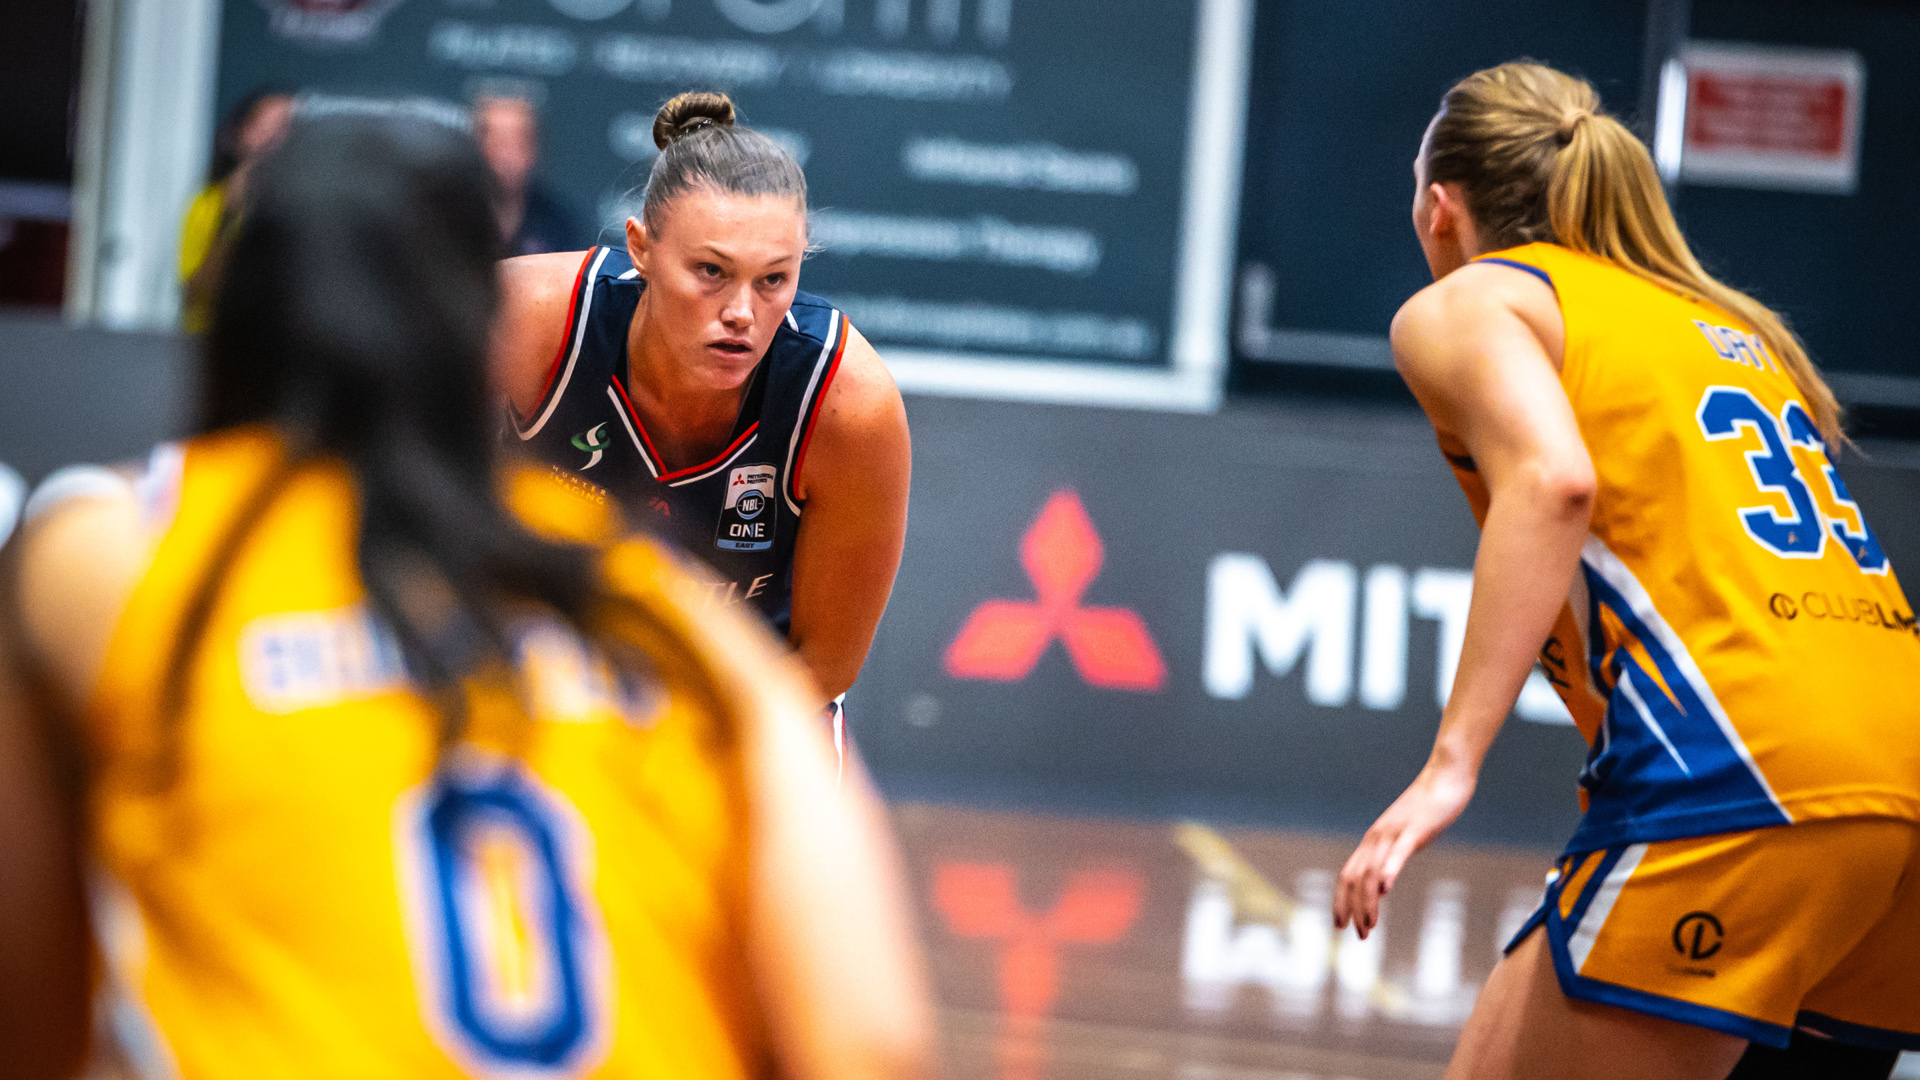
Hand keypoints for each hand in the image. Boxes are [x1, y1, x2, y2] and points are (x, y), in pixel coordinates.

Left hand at [1333, 762, 1475, 937]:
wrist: (1445, 778)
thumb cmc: (1428, 810)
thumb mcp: (1405, 838)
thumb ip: (1392, 858)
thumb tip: (1382, 885)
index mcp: (1373, 841)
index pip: (1347, 875)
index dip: (1341, 901)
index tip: (1341, 925)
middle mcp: (1376, 837)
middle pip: (1353, 877)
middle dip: (1351, 909)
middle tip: (1358, 936)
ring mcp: (1393, 833)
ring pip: (1371, 871)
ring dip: (1368, 902)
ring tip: (1369, 926)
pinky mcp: (1414, 829)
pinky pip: (1397, 852)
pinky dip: (1388, 871)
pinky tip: (1385, 889)